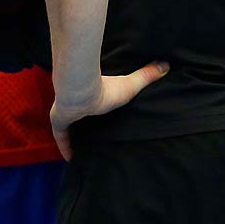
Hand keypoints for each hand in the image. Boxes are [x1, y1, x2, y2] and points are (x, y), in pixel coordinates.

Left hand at [49, 63, 170, 158]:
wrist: (81, 90)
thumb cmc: (106, 88)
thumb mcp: (130, 85)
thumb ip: (146, 75)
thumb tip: (166, 64)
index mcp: (91, 94)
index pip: (91, 103)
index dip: (94, 109)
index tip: (98, 113)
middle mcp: (75, 103)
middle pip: (78, 116)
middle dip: (82, 124)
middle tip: (90, 137)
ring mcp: (65, 112)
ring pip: (67, 126)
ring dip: (73, 136)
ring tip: (81, 150)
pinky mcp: (58, 121)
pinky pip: (60, 137)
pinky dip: (65, 147)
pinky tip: (71, 159)